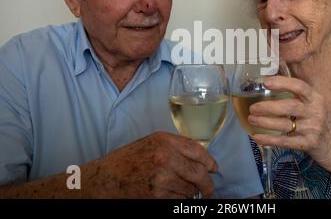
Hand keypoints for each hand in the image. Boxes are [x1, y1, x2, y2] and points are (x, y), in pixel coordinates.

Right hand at [82, 132, 217, 197]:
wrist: (105, 178)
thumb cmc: (129, 159)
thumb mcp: (152, 143)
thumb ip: (176, 146)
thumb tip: (201, 157)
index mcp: (165, 141)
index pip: (198, 151)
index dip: (209, 162)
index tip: (213, 168)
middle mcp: (165, 157)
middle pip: (199, 173)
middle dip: (207, 184)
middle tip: (209, 189)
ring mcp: (162, 177)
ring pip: (190, 189)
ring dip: (190, 193)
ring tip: (182, 191)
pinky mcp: (157, 195)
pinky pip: (179, 200)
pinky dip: (180, 200)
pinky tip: (173, 196)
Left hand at [248, 76, 330, 170]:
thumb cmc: (320, 119)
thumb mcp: (315, 103)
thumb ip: (299, 94)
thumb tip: (271, 81)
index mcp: (316, 98)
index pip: (300, 86)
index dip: (282, 83)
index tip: (265, 82)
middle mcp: (315, 112)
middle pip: (289, 107)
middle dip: (268, 107)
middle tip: (253, 107)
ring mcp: (312, 129)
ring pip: (284, 125)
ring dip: (265, 122)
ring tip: (251, 119)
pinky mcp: (307, 144)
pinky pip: (285, 142)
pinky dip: (269, 140)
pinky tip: (257, 137)